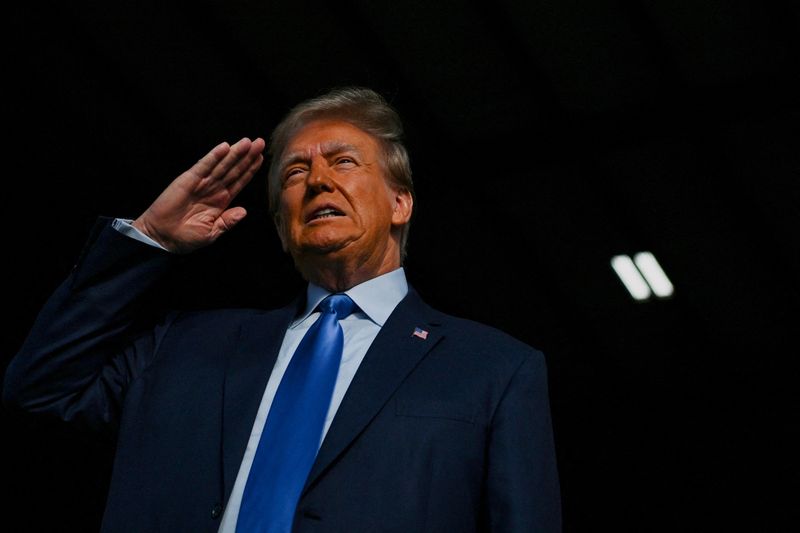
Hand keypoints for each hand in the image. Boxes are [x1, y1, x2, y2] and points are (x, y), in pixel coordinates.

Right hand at [132, 137, 265, 252]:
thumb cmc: (185, 237)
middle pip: (234, 169)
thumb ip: (227, 221)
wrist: (162, 238)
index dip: (250, 169)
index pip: (239, 181)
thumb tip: (244, 211)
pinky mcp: (187, 180)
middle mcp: (213, 189)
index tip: (261, 157)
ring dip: (234, 153)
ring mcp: (201, 183)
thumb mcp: (211, 233)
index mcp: (221, 201)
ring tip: (248, 142)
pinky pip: (203, 166)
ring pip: (222, 165)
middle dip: (247, 156)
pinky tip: (224, 147)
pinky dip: (213, 156)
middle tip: (260, 142)